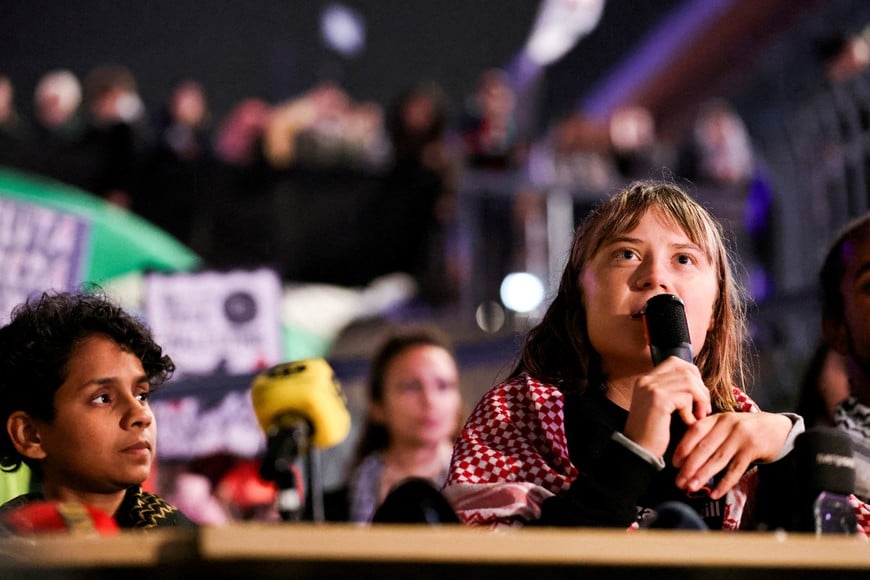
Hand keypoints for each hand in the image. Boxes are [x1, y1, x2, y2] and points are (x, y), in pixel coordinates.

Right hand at [622, 357, 711, 457]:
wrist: (638, 451)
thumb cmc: (653, 433)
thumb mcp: (662, 407)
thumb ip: (674, 391)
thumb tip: (698, 384)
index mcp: (646, 380)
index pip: (675, 362)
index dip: (693, 375)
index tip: (698, 395)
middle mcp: (646, 380)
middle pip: (685, 370)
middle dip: (701, 388)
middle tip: (703, 408)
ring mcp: (651, 388)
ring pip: (689, 381)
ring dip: (700, 399)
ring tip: (698, 416)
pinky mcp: (658, 400)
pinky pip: (686, 397)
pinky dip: (692, 411)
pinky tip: (688, 423)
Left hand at [672, 411, 792, 498]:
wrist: (779, 429)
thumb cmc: (746, 430)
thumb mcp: (727, 425)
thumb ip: (710, 434)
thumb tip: (685, 457)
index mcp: (718, 418)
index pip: (696, 431)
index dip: (683, 447)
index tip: (674, 463)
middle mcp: (728, 425)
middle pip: (704, 448)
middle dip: (689, 466)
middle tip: (679, 482)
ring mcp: (741, 437)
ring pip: (718, 459)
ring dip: (703, 475)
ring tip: (691, 488)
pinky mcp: (753, 449)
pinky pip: (735, 470)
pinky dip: (724, 483)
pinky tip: (714, 493)